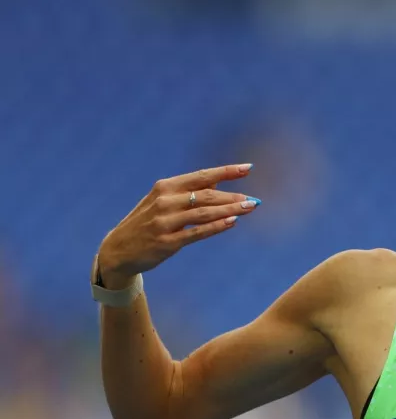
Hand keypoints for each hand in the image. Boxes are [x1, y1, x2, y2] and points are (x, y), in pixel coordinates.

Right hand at [97, 164, 258, 287]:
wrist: (118, 250)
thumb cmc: (146, 223)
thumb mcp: (162, 201)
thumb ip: (188, 192)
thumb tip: (219, 184)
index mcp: (165, 187)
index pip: (202, 176)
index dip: (227, 171)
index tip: (248, 168)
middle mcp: (165, 201)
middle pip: (207, 194)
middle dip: (233, 196)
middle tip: (254, 200)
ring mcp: (165, 221)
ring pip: (205, 212)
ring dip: (231, 209)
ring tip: (250, 207)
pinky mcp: (167, 241)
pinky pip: (197, 232)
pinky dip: (216, 226)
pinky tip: (233, 222)